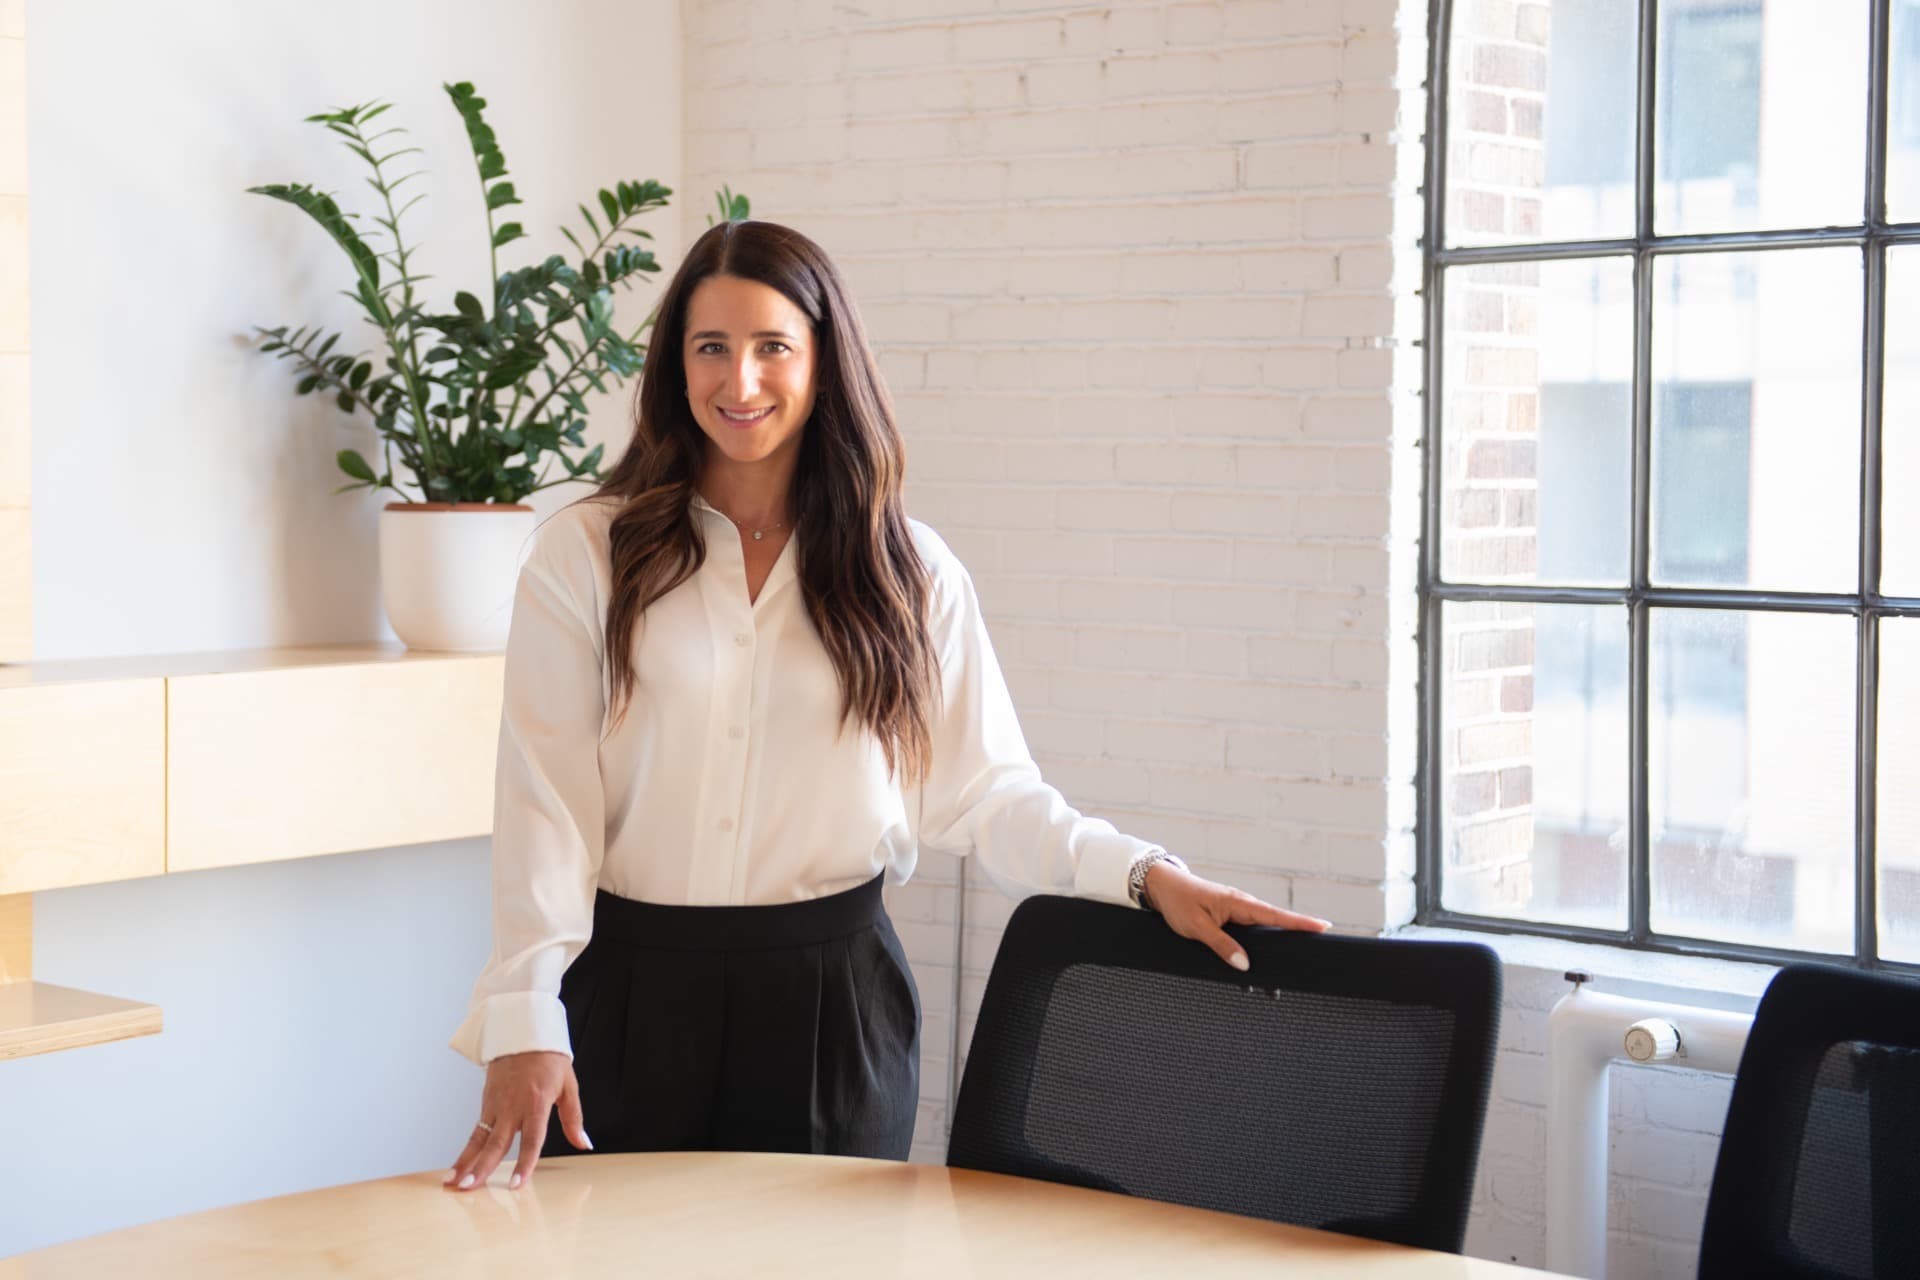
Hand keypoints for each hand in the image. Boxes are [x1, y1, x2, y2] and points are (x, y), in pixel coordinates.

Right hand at [444, 1050, 590, 1191]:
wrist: (524, 1031)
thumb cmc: (549, 1059)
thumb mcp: (568, 1086)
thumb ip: (573, 1119)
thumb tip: (584, 1144)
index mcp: (536, 1103)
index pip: (531, 1139)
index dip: (525, 1163)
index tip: (516, 1184)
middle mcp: (513, 1106)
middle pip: (497, 1142)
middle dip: (482, 1167)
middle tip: (470, 1187)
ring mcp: (496, 1104)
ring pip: (479, 1139)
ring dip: (465, 1162)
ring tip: (453, 1183)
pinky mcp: (486, 1102)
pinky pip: (475, 1131)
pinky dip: (465, 1150)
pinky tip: (456, 1168)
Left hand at [1144, 862, 1330, 970]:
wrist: (1163, 887)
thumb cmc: (1179, 901)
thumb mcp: (1197, 926)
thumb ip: (1221, 945)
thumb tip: (1244, 965)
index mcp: (1238, 903)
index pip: (1275, 915)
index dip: (1300, 922)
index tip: (1324, 926)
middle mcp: (1242, 906)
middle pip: (1274, 927)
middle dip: (1291, 944)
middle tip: (1308, 964)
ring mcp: (1237, 912)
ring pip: (1261, 935)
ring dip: (1269, 954)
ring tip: (1272, 986)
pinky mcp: (1230, 919)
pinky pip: (1248, 936)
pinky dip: (1253, 951)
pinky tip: (1250, 975)